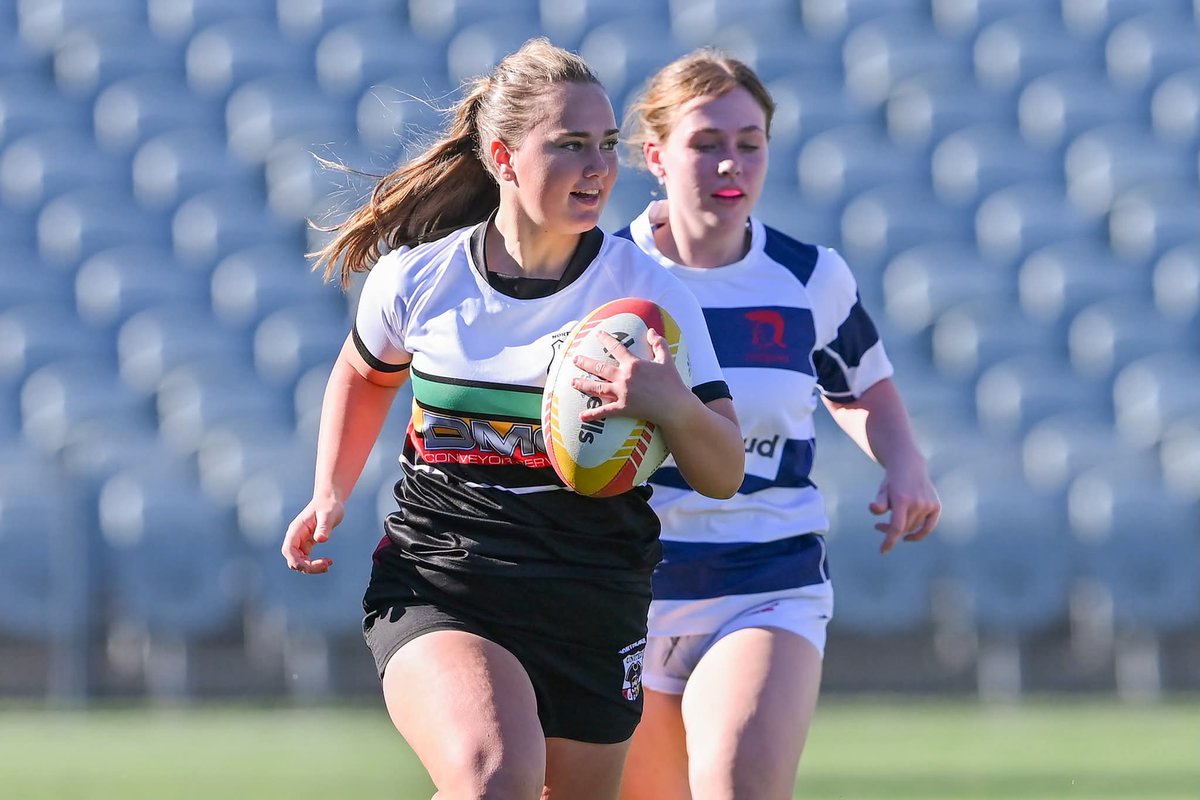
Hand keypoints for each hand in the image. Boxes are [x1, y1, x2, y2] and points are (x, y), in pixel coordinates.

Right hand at [281, 496, 344, 573]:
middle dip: (307, 567)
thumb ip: (324, 527)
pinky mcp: (307, 544)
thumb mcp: (328, 515)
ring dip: (312, 567)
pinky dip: (315, 564)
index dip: (297, 561)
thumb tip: (320, 539)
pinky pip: (306, 559)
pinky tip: (328, 562)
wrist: (330, 500)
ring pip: (299, 561)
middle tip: (326, 566)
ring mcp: (300, 541)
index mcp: (296, 530)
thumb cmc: (329, 506)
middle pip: (293, 559)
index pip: (288, 550)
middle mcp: (295, 537)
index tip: (312, 564)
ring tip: (328, 564)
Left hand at [570, 328, 689, 423]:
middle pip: (599, 368)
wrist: (675, 406)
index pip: (616, 348)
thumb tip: (650, 330)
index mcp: (633, 364)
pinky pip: (605, 411)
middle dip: (585, 363)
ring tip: (572, 382)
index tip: (597, 334)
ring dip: (583, 384)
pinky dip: (593, 414)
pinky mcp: (623, 408)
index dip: (606, 339)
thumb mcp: (667, 360)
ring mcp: (622, 393)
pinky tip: (582, 416)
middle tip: (574, 359)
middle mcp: (624, 377)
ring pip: (597, 388)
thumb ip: (658, 344)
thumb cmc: (672, 383)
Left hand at [869, 467, 940, 554]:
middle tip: (879, 526)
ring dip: (902, 529)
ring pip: (914, 527)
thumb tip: (874, 509)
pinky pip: (928, 526)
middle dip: (890, 531)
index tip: (883, 552)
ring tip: (889, 522)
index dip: (889, 541)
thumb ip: (878, 502)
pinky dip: (920, 533)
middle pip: (904, 528)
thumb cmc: (892, 482)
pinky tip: (909, 537)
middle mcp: (918, 503)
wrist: (909, 466)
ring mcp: (928, 504)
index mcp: (902, 499)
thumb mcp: (882, 491)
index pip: (897, 527)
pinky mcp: (936, 506)